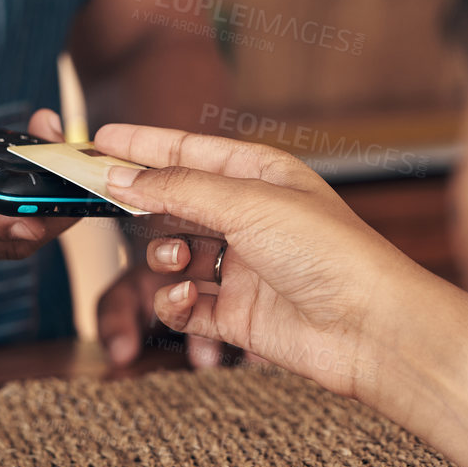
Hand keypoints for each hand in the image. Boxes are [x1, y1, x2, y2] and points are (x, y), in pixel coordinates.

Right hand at [93, 123, 437, 401]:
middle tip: (106, 202)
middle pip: (176, 203)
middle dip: (144, 204)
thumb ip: (178, 189)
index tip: (98, 138)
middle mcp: (249, 217)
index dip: (143, 144)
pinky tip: (185, 298)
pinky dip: (174, 301)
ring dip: (164, 256)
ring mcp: (241, 267)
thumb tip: (121, 178)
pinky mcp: (236, 314)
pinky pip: (183, 303)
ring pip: (174, 254)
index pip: (188, 152)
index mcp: (259, 175)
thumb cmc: (328, 252)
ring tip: (177, 260)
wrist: (369, 328)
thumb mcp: (247, 204)